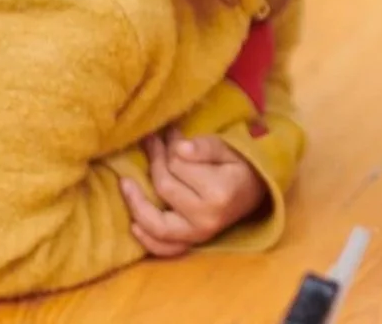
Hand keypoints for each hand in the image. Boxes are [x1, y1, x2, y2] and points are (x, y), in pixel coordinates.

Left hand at [120, 128, 267, 256]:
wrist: (257, 190)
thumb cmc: (241, 165)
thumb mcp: (229, 148)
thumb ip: (205, 147)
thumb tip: (178, 148)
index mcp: (218, 192)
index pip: (178, 166)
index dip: (169, 147)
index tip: (166, 133)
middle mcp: (206, 218)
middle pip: (165, 188)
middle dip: (155, 162)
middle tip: (151, 142)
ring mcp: (199, 235)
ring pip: (157, 224)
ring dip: (136, 203)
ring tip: (124, 183)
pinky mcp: (193, 243)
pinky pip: (165, 249)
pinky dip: (148, 240)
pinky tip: (133, 224)